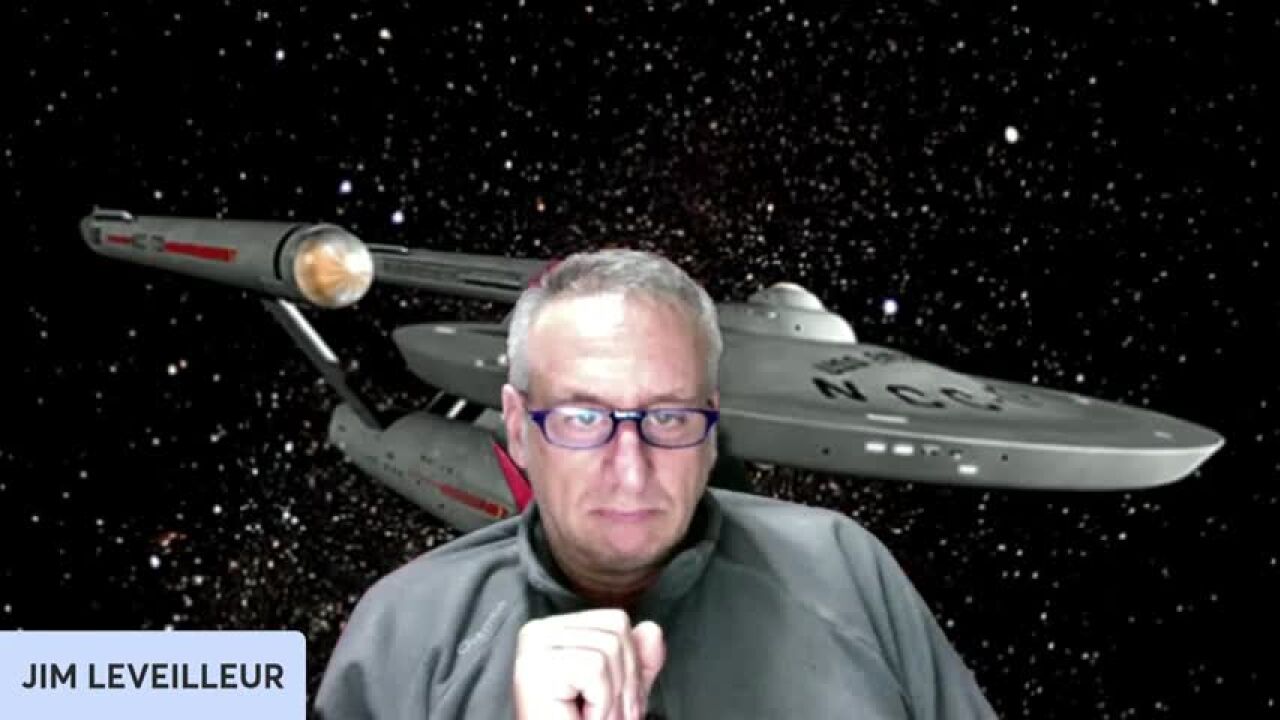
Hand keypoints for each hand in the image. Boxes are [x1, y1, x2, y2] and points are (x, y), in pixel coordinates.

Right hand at [513, 609, 665, 719]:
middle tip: (610, 715)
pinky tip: (580, 717)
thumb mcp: (621, 690)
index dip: (630, 663)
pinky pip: (594, 668)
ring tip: (594, 717)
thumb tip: (652, 630)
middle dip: (626, 682)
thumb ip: (639, 660)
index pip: (616, 622)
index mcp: (556, 630)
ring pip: (608, 649)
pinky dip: (599, 703)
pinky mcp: (537, 666)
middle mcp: (539, 631)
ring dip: (612, 698)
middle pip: (616, 632)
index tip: (618, 700)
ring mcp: (534, 646)